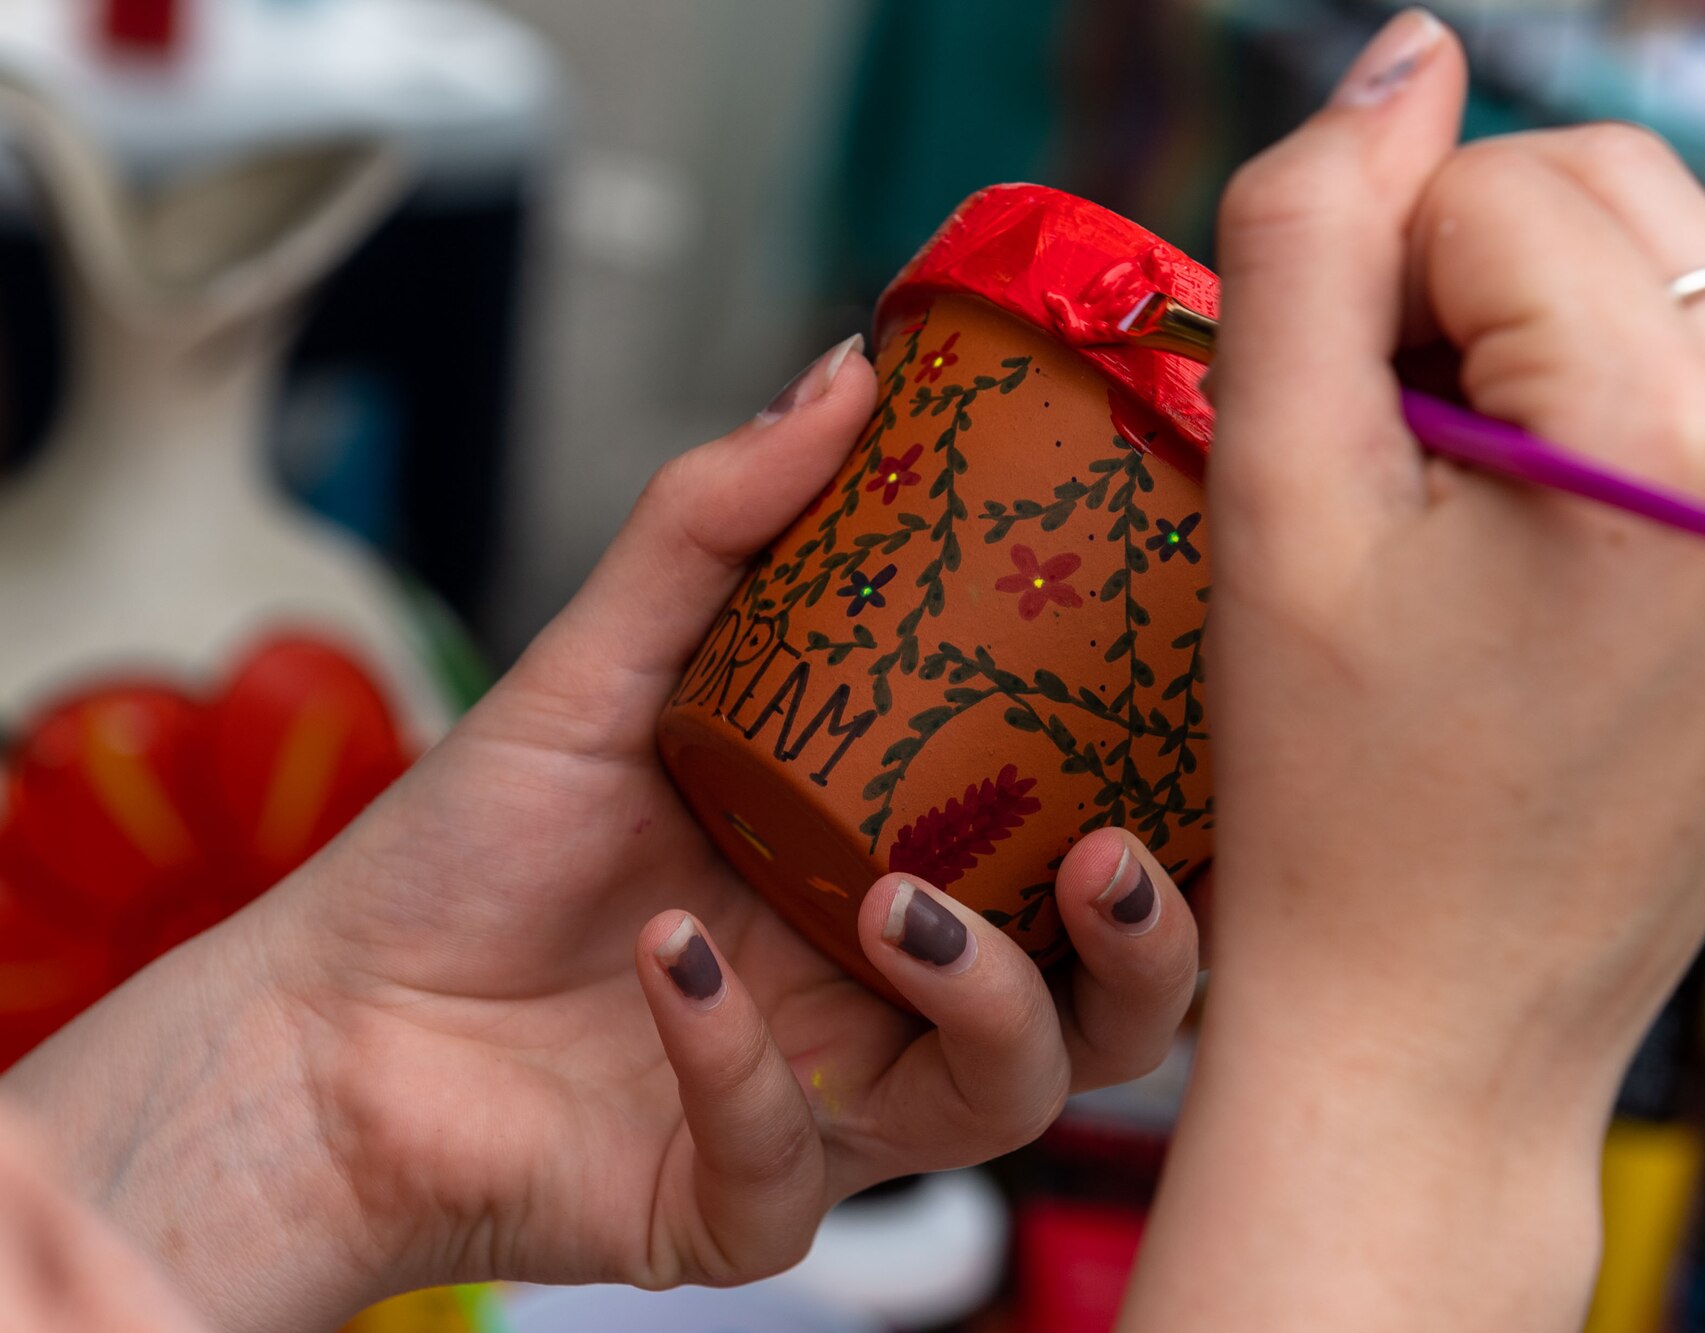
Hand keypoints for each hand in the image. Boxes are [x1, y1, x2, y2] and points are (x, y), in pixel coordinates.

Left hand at [4, 338, 1198, 1331]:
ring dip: (983, 1007)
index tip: (1208, 730)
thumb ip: (723, 523)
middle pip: (1104, 1017)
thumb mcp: (608, 666)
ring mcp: (830, 1113)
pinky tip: (664, 964)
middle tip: (1115, 859)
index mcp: (897, 874)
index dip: (1177, 825)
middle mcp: (888, 999)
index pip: (1085, 867)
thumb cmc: (475, 853)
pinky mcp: (740, 1208)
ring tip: (897, 905)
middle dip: (1148, 955)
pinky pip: (791, 1161)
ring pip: (1000, 1103)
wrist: (329, 1021)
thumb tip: (849, 371)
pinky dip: (737, 1060)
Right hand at [1127, 11, 1704, 1329]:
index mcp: (1676, 439)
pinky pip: (1692, 365)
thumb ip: (1306, 242)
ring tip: (1425, 490)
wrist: (1438, 1030)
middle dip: (1446, 266)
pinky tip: (1501, 521)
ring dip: (1510, 317)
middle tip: (1357, 441)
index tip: (1306, 439)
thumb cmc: (1334, 801)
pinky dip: (1578, 386)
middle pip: (1601, 188)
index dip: (1352, 280)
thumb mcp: (1275, 507)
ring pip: (1652, 261)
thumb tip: (1401, 57)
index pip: (1487, 187)